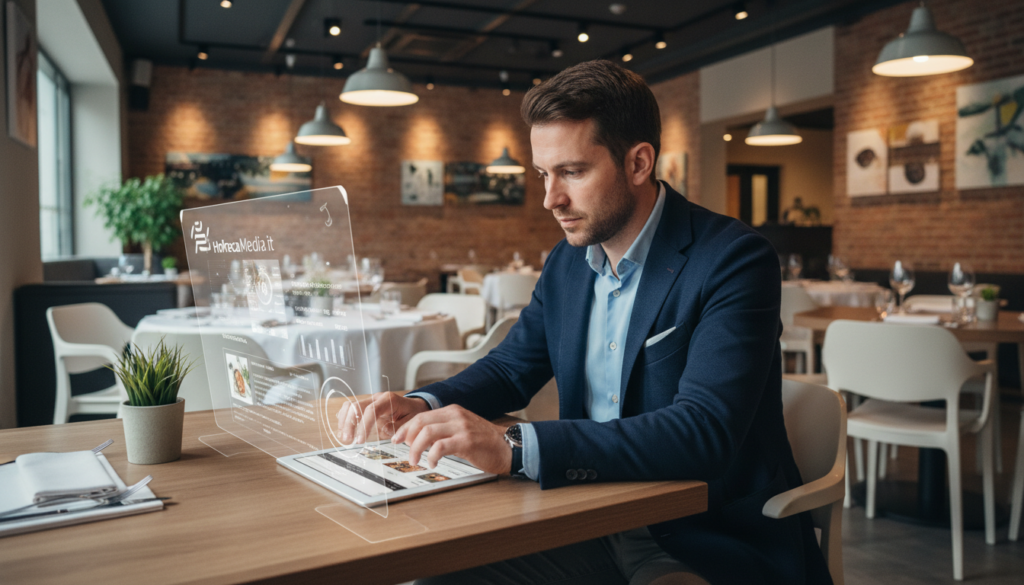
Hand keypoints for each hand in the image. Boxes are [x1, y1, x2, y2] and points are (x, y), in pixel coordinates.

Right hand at [336, 392, 429, 444]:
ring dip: (344, 421)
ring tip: (344, 437)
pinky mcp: (365, 405)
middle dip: (349, 424)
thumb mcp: (412, 422)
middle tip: (348, 440)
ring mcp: (370, 400)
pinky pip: (350, 408)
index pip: (371, 410)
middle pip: (356, 406)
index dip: (364, 426)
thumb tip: (383, 430)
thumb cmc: (413, 414)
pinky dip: (344, 418)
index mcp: (389, 400)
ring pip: (350, 405)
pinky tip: (343, 430)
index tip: (360, 441)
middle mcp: (377, 397)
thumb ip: (399, 427)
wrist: (414, 406)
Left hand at [391, 405, 511, 474]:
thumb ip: (444, 430)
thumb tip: (420, 440)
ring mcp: (461, 427)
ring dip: (416, 448)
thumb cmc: (485, 442)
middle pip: (421, 422)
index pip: (422, 416)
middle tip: (402, 450)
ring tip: (415, 460)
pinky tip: (432, 463)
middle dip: (407, 437)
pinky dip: (432, 456)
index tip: (397, 439)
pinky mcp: (466, 441)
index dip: (406, 428)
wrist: (508, 447)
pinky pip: (441, 446)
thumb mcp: (462, 429)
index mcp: (452, 411)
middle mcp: (456, 415)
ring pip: (427, 433)